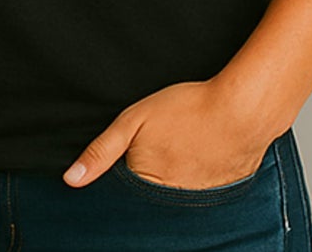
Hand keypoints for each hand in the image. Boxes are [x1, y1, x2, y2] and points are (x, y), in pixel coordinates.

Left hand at [64, 80, 278, 190]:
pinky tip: (201, 152)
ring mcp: (199, 201)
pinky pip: (200, 191)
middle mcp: (172, 201)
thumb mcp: (133, 121)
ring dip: (175, 174)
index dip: (124, 166)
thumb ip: (102, 151)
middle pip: (150, 193)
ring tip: (184, 144)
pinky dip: (198, 175)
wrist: (241, 111)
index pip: (124, 188)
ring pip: (175, 193)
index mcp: (146, 184)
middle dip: (150, 172)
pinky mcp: (221, 195)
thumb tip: (70, 180)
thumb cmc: (186, 110)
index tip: (133, 148)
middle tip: (165, 141)